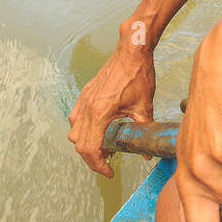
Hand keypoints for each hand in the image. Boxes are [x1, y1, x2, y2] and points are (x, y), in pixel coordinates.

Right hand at [68, 31, 155, 177]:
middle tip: (108, 162)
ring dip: (85, 144)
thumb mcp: (144, 106)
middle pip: (79, 144)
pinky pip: (76, 118)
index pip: (89, 149)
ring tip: (104, 146)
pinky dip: (82, 129)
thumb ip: (144, 130)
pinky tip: (98, 129)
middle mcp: (87, 107)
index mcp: (100, 112)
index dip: (98, 165)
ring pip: (74, 132)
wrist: (131, 50)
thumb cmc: (138, 74)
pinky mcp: (85, 93)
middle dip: (92, 158)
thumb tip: (147, 152)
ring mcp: (84, 99)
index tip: (109, 171)